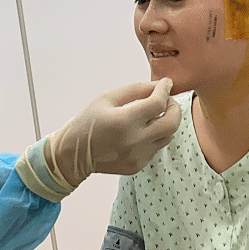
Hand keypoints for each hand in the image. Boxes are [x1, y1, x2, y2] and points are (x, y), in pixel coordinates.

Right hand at [45, 77, 180, 186]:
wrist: (73, 154)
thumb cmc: (88, 122)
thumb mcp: (107, 98)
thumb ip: (136, 90)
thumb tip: (159, 86)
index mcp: (124, 120)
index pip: (158, 103)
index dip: (165, 90)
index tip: (166, 84)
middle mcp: (134, 140)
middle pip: (172, 123)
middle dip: (174, 107)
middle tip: (167, 100)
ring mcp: (138, 156)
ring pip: (168, 136)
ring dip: (166, 122)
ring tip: (154, 115)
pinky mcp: (138, 165)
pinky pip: (156, 147)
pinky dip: (154, 136)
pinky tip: (140, 131)